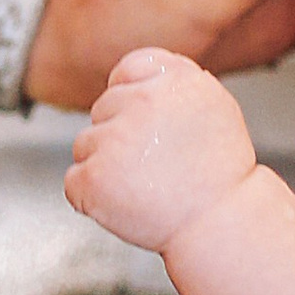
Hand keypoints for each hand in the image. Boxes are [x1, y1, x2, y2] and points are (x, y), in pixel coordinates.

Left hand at [65, 48, 254, 252]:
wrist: (220, 225)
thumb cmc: (220, 176)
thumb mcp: (214, 108)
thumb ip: (175, 83)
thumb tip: (138, 75)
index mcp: (173, 81)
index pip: (127, 69)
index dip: (129, 97)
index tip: (142, 122)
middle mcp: (142, 102)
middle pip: (103, 110)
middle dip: (119, 136)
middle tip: (154, 165)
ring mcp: (115, 139)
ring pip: (86, 145)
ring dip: (105, 167)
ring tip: (145, 186)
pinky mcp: (94, 176)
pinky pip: (74, 181)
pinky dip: (91, 198)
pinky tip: (125, 204)